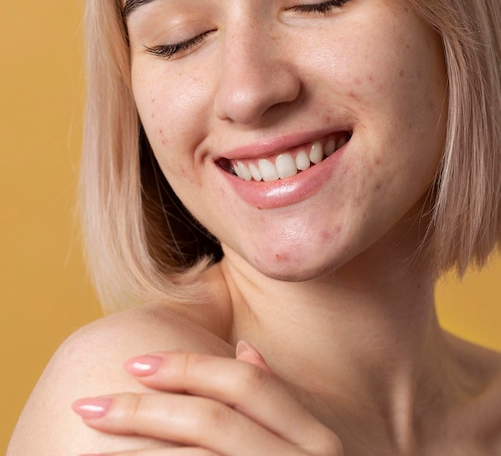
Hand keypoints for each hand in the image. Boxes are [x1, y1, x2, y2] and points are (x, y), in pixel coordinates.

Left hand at [73, 343, 343, 454]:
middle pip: (211, 420)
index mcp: (314, 435)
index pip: (244, 383)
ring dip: (134, 454)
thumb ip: (278, 401)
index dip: (186, 366)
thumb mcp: (306, 446)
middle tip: (89, 405)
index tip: (132, 363)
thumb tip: (245, 349)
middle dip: (143, 410)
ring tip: (86, 451)